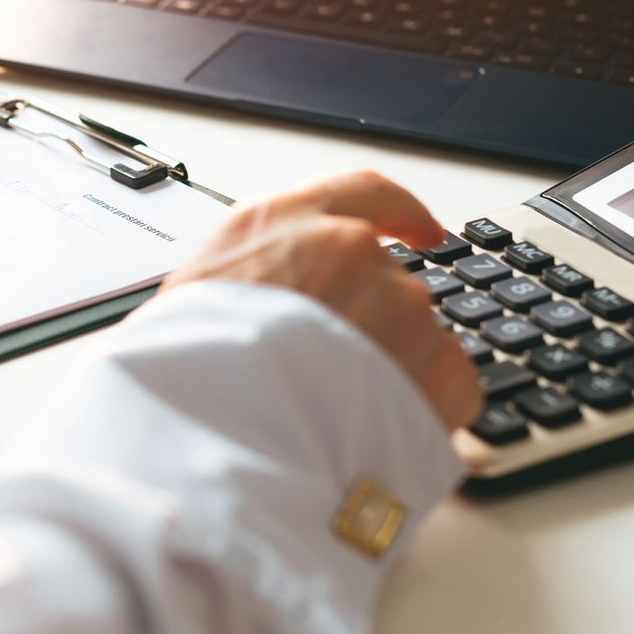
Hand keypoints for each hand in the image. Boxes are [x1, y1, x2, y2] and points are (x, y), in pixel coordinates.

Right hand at [163, 170, 483, 429]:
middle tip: (340, 373)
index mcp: (282, 221)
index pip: (363, 191)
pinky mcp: (437, 360)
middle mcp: (349, 247)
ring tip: (339, 413)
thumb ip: (250, 276)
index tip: (424, 231)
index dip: (403, 213)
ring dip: (391, 367)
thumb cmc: (187, 376)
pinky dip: (421, 407)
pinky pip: (446, 383)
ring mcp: (399, 301)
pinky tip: (372, 431)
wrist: (219, 442)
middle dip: (375, 325)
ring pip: (414, 334)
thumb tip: (262, 297)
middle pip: (387, 279)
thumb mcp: (192, 297)